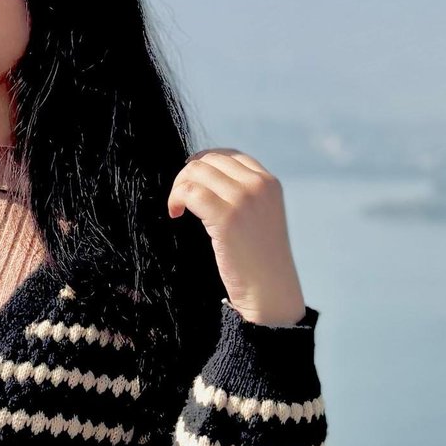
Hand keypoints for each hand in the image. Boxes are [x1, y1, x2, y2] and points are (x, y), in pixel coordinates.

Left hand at [167, 148, 306, 325]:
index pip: (228, 155)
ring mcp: (244, 199)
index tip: (191, 184)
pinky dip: (176, 199)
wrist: (270, 290)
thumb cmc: (258, 261)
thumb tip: (203, 178)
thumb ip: (242, 195)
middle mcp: (259, 185)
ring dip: (179, 187)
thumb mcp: (258, 218)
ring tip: (177, 209)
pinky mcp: (227, 217)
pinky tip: (175, 214)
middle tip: (180, 201)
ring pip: (196, 171)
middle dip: (187, 176)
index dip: (203, 164)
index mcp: (269, 183)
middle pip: (209, 160)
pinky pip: (190, 192)